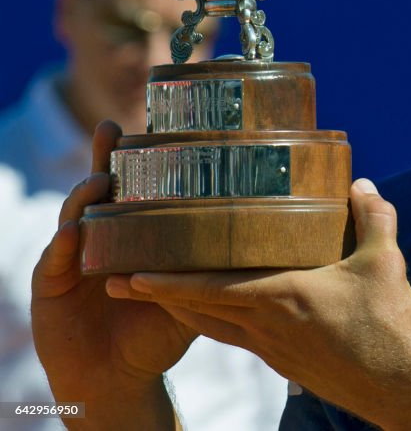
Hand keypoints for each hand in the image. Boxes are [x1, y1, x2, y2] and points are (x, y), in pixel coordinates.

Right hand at [31, 122, 195, 406]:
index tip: (152, 122)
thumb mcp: (191, 292)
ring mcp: (73, 255)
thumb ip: (212, 265)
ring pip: (75, 215)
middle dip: (103, 156)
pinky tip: (74, 231)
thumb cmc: (158, 330)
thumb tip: (267, 240)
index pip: (136, 184)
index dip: (140, 155)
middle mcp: (101, 233)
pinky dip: (66, 243)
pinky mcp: (51, 284)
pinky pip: (57, 259)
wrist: (119, 378)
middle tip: (111, 128)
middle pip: (101, 187)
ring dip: (85, 195)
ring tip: (99, 181)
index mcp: (132, 229)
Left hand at [107, 179, 410, 424]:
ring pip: (212, 326)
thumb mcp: (383, 262)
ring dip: (182, 309)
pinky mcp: (283, 362)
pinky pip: (236, 337)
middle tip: (122, 278)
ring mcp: (271, 348)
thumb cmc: (386, 324)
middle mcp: (265, 325)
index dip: (166, 282)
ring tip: (156, 292)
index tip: (129, 274)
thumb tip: (361, 184)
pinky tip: (221, 310)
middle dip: (156, 295)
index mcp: (282, 296)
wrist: (395, 385)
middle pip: (197, 310)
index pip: (209, 289)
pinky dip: (214, 320)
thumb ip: (372, 217)